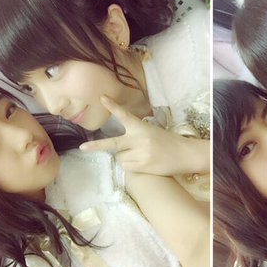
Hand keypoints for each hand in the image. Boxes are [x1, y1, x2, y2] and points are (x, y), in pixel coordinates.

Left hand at [79, 96, 205, 175]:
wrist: (184, 154)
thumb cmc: (167, 140)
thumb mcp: (152, 131)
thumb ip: (136, 135)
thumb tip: (118, 147)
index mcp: (142, 127)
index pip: (124, 115)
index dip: (112, 106)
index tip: (101, 98)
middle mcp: (139, 140)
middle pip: (113, 143)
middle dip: (96, 146)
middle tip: (82, 148)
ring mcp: (140, 155)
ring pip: (120, 158)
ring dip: (125, 157)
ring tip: (139, 155)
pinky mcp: (142, 167)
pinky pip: (126, 167)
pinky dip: (130, 165)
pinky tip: (142, 162)